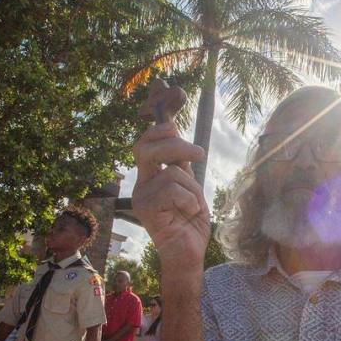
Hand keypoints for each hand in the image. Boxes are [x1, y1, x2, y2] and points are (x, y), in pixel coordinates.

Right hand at [131, 84, 209, 272]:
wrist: (188, 253)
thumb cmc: (190, 221)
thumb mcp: (190, 184)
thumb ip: (181, 160)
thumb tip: (174, 126)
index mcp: (152, 171)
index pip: (150, 134)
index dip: (159, 112)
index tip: (170, 88)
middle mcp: (142, 179)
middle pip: (148, 143)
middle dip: (176, 144)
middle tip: (199, 154)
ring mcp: (141, 193)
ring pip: (170, 169)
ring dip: (192, 187)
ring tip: (193, 204)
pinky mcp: (145, 208)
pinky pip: (174, 189)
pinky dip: (190, 201)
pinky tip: (187, 215)